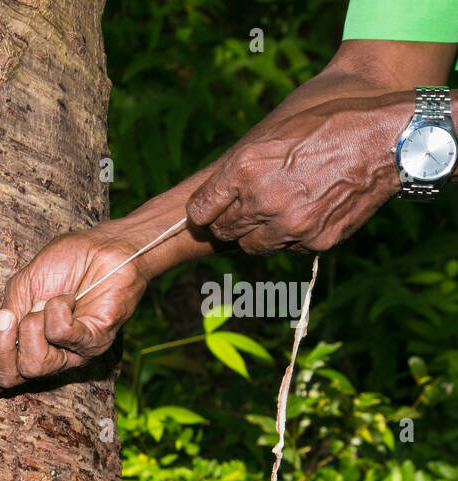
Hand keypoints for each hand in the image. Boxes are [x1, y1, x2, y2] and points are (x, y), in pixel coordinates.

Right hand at [0, 228, 151, 399]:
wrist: (104, 247)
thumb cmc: (66, 264)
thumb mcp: (22, 290)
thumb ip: (0, 323)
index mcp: (27, 345)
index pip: (0, 374)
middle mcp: (49, 356)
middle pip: (12, 376)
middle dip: (1, 347)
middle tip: (6, 318)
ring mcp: (72, 354)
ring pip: (34, 363)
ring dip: (33, 326)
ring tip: (49, 302)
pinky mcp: (94, 342)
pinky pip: (61, 337)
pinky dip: (58, 311)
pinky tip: (69, 299)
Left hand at [186, 93, 406, 254]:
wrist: (389, 138)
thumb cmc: (330, 123)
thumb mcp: (274, 130)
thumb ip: (240, 164)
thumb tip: (213, 194)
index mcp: (245, 168)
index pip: (201, 209)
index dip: (205, 211)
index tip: (210, 211)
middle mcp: (262, 199)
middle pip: (225, 231)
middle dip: (231, 223)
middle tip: (246, 211)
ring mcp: (290, 224)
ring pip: (254, 246)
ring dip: (260, 233)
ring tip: (280, 210)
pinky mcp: (316, 240)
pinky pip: (290, 248)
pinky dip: (294, 236)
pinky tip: (311, 212)